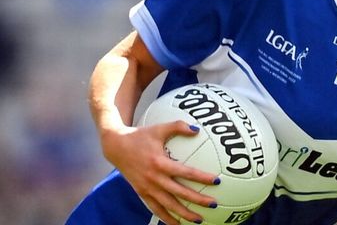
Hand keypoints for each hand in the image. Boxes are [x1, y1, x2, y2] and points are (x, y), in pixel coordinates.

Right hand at [101, 121, 219, 224]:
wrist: (115, 146)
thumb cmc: (140, 135)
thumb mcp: (159, 128)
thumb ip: (178, 126)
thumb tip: (197, 129)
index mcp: (159, 163)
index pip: (185, 172)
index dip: (201, 178)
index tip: (216, 181)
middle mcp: (153, 178)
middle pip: (179, 193)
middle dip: (197, 200)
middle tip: (213, 204)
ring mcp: (147, 188)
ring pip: (168, 205)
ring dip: (184, 214)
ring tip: (199, 220)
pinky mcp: (141, 193)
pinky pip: (155, 208)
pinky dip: (166, 218)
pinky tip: (177, 224)